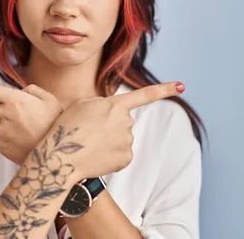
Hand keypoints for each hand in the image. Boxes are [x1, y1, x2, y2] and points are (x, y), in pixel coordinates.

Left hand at [0, 74, 61, 164]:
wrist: (57, 154)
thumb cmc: (55, 123)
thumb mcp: (49, 99)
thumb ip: (31, 90)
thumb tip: (19, 92)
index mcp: (13, 100)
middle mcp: (2, 116)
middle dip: (6, 103)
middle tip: (28, 112)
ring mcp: (0, 132)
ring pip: (0, 120)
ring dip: (12, 121)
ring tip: (31, 128)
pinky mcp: (0, 146)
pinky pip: (2, 134)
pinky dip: (12, 135)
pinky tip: (26, 139)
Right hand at [47, 81, 184, 180]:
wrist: (61, 155)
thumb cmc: (67, 126)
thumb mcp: (81, 104)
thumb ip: (102, 104)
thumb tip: (117, 117)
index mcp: (115, 104)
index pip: (145, 95)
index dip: (165, 89)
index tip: (182, 86)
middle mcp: (126, 121)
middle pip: (124, 121)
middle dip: (110, 125)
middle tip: (89, 131)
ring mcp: (127, 140)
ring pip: (122, 138)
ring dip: (109, 140)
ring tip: (89, 144)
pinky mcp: (126, 158)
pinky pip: (122, 153)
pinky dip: (111, 155)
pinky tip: (96, 155)